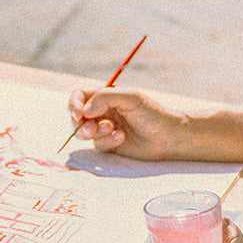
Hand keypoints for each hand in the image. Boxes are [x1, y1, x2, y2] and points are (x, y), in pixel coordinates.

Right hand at [66, 88, 183, 159]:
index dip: (74, 104)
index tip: (78, 114)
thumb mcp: (130, 98)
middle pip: (77, 117)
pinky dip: (108, 141)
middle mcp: (103, 112)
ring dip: (94, 132)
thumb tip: (83, 111)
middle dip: (81, 124)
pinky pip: (98, 145)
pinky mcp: (110, 145)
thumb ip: (104, 98)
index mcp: (105, 97)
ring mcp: (105, 130)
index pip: (80, 96)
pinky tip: (122, 137)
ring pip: (84, 133)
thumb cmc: (152, 113)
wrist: (168, 137)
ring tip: (111, 130)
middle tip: (92, 129)